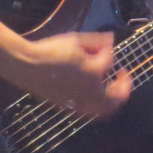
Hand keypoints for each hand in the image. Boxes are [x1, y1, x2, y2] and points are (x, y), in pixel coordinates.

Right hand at [16, 31, 131, 118]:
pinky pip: (89, 112)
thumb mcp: (75, 40)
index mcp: (94, 71)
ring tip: (113, 91)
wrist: (27, 66)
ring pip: (105, 110)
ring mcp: (80, 102)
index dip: (108, 49)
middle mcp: (91, 91)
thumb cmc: (51, 50)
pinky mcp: (69, 107)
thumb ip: (96, 41)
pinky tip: (94, 96)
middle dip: (124, 85)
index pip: (109, 60)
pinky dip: (97, 106)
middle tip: (123, 75)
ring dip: (114, 101)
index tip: (105, 44)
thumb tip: (110, 41)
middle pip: (118, 96)